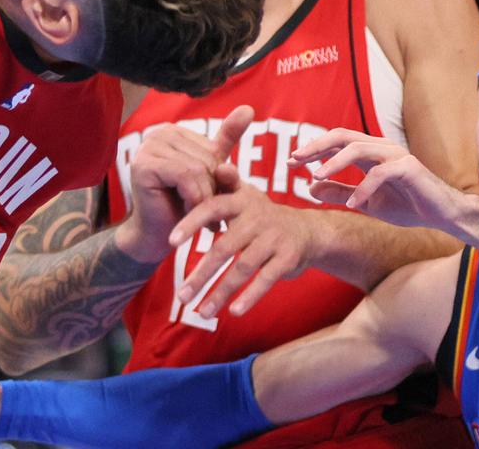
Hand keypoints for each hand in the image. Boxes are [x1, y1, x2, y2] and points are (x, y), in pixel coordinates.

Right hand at [118, 106, 252, 263]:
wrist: (159, 234)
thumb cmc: (183, 204)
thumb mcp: (211, 171)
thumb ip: (227, 139)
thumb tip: (248, 108)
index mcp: (173, 131)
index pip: (211, 149)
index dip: (216, 176)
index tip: (209, 195)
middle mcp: (157, 134)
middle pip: (205, 159)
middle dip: (210, 188)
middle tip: (203, 208)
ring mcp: (147, 147)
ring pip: (197, 169)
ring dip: (203, 197)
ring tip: (197, 212)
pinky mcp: (143, 165)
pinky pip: (185, 176)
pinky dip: (193, 198)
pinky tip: (188, 210)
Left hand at [167, 181, 321, 318]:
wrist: (308, 231)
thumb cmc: (263, 216)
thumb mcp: (245, 196)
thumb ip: (225, 185)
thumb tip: (217, 166)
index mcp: (241, 200)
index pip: (211, 207)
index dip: (191, 222)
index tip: (170, 241)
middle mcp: (257, 217)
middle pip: (224, 248)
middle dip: (201, 274)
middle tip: (181, 296)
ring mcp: (274, 238)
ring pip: (242, 268)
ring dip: (220, 293)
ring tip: (201, 313)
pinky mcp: (288, 258)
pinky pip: (266, 279)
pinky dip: (250, 296)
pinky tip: (234, 312)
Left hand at [290, 129, 470, 233]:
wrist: (443, 215)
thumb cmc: (407, 205)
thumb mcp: (365, 202)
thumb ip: (340, 193)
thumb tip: (310, 189)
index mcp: (370, 153)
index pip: (336, 142)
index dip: (312, 149)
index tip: (291, 161)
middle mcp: (381, 148)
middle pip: (342, 136)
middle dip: (316, 146)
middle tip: (294, 159)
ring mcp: (395, 155)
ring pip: (358, 148)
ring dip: (334, 163)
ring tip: (315, 178)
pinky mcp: (409, 168)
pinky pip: (379, 173)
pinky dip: (362, 189)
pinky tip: (351, 205)